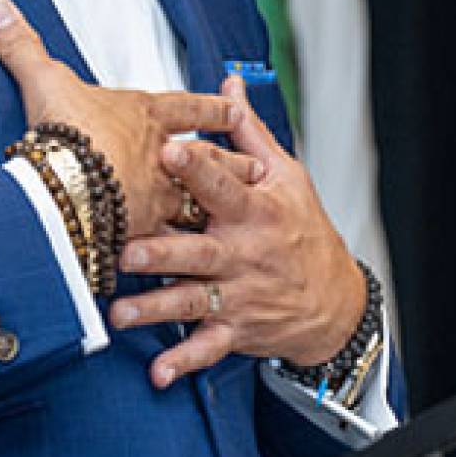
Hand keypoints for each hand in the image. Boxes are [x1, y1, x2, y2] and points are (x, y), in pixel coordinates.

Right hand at [0, 0, 252, 237]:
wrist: (68, 185)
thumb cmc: (67, 129)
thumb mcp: (45, 78)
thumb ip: (23, 46)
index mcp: (148, 116)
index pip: (189, 107)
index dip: (212, 107)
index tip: (235, 107)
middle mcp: (163, 158)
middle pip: (209, 161)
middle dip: (233, 165)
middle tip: (258, 169)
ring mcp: (158, 201)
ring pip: (197, 208)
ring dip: (214, 215)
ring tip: (233, 222)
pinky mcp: (143, 238)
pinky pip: (167, 251)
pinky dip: (176, 260)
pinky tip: (187, 270)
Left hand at [110, 75, 367, 388]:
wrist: (335, 299)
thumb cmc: (304, 229)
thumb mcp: (286, 175)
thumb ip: (247, 132)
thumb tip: (228, 83)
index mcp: (255, 210)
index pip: (223, 184)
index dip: (196, 167)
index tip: (168, 149)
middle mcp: (244, 253)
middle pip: (198, 250)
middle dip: (162, 251)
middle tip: (125, 249)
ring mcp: (238, 295)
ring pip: (192, 301)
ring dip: (155, 308)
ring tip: (120, 312)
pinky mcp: (234, 329)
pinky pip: (207, 348)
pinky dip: (183, 363)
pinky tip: (158, 373)